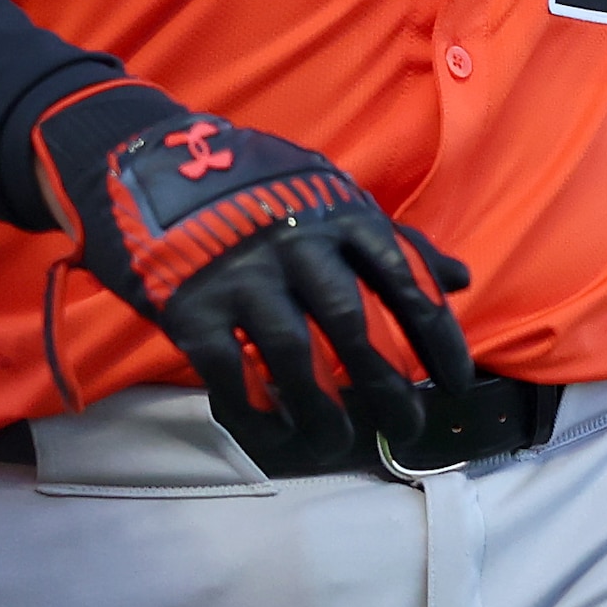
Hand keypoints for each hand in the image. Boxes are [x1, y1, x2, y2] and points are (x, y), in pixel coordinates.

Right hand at [31, 80, 476, 464]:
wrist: (144, 163)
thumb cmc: (255, 190)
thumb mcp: (328, 196)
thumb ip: (394, 240)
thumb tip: (463, 278)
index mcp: (338, 213)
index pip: (404, 280)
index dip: (438, 337)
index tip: (457, 384)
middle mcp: (293, 242)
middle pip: (352, 326)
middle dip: (386, 385)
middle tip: (408, 428)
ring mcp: (238, 273)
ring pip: (292, 357)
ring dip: (322, 410)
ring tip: (339, 443)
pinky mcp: (187, 305)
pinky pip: (228, 370)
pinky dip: (254, 408)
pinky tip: (274, 431)